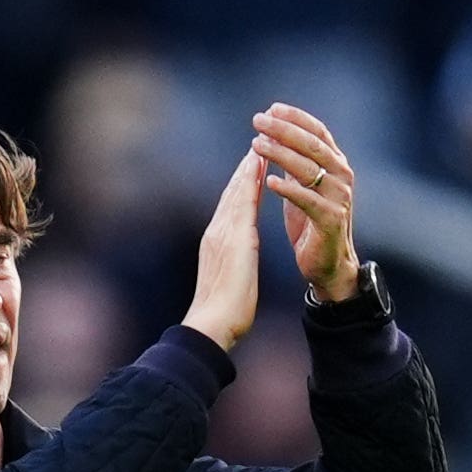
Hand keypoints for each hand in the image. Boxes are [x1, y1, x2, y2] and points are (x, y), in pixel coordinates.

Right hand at [184, 148, 263, 350]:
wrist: (212, 324)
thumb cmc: (223, 314)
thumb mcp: (228, 283)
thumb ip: (231, 269)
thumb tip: (233, 270)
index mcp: (217, 244)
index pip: (231, 209)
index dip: (241, 188)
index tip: (251, 171)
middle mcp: (217, 233)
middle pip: (232, 195)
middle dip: (243, 172)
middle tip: (256, 147)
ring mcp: (222, 233)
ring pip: (236, 192)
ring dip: (247, 168)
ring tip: (259, 147)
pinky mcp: (232, 237)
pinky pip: (243, 200)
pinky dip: (249, 180)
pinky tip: (259, 164)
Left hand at [253, 104, 361, 302]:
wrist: (328, 265)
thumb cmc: (312, 224)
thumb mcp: (303, 187)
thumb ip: (295, 162)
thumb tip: (275, 134)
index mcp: (336, 164)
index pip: (317, 132)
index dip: (295, 118)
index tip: (272, 108)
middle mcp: (342, 176)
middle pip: (312, 145)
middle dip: (284, 130)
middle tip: (258, 121)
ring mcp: (339, 197)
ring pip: (308, 168)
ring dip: (280, 154)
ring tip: (256, 145)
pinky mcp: (330, 219)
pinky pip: (307, 200)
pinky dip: (288, 189)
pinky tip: (269, 180)